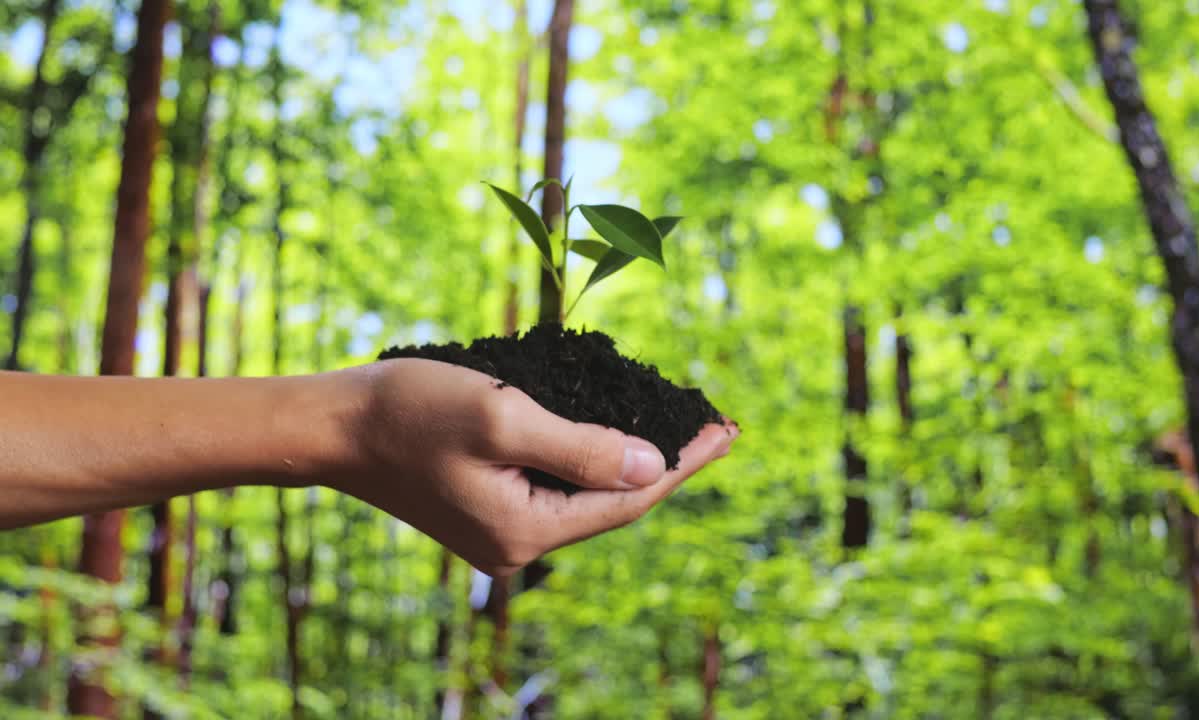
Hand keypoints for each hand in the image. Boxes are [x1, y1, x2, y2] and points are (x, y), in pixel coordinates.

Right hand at [332, 359, 737, 576]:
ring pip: (586, 497)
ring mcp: (501, 531)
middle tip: (716, 428)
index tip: (726, 429)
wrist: (336, 426)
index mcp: (527, 530)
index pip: (629, 499)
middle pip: (613, 504)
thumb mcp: (506, 418)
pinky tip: (613, 436)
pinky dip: (591, 460)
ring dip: (630, 461)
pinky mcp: (486, 509)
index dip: (683, 463)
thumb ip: (583, 446)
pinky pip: (556, 488)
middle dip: (666, 463)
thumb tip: (652, 466)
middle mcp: (518, 545)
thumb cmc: (411, 412)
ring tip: (678, 430)